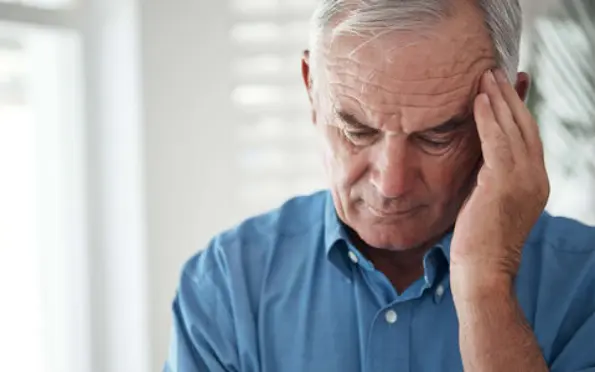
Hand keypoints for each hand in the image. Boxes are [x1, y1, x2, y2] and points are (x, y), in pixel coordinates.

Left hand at [450, 69, 549, 297]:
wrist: (483, 270)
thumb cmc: (479, 241)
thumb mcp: (489, 202)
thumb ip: (490, 177)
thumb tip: (480, 158)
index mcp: (534, 182)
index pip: (528, 137)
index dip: (519, 110)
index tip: (509, 87)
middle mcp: (535, 177)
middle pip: (525, 126)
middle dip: (510, 96)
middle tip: (497, 71)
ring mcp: (523, 179)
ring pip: (513, 128)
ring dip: (498, 99)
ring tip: (486, 76)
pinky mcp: (504, 182)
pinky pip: (496, 141)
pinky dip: (488, 118)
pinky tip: (479, 100)